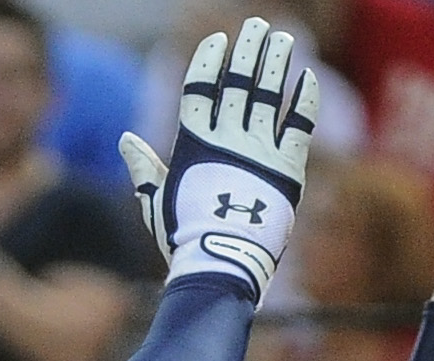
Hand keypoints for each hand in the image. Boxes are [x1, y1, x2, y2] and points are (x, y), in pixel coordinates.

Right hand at [119, 15, 321, 299]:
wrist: (220, 263)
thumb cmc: (184, 236)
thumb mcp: (156, 199)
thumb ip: (144, 167)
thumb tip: (126, 140)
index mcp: (193, 141)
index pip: (200, 87)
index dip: (209, 61)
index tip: (218, 41)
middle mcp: (226, 137)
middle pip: (237, 81)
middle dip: (247, 49)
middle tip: (257, 25)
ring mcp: (258, 150)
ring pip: (268, 94)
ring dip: (275, 62)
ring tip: (283, 38)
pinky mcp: (287, 168)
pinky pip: (299, 125)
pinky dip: (303, 99)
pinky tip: (308, 77)